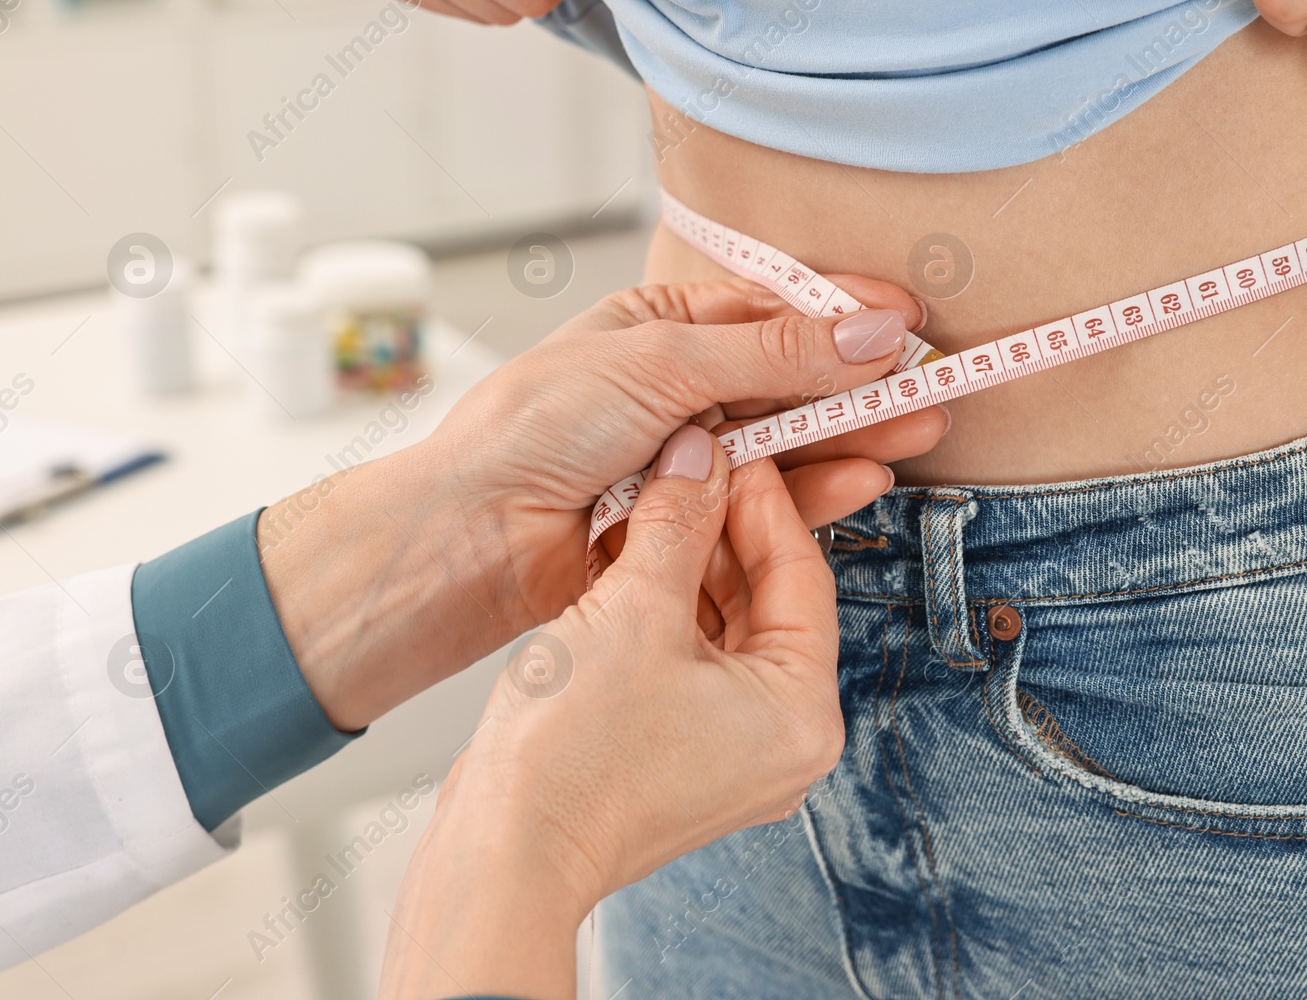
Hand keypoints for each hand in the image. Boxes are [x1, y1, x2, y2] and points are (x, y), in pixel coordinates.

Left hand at [259, 276, 941, 729]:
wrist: (473, 532)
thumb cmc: (534, 428)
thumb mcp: (664, 366)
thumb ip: (774, 355)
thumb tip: (868, 334)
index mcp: (660, 328)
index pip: (771, 310)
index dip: (841, 316)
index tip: (907, 322)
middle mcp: (677, 391)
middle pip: (790, 379)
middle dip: (861, 383)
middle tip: (933, 385)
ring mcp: (686, 460)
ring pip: (787, 443)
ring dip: (852, 436)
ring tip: (920, 430)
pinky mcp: (690, 521)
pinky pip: (767, 501)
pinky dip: (817, 489)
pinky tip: (864, 478)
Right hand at [380, 429, 843, 999]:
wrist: (503, 855)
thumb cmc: (573, 759)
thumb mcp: (634, 610)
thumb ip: (679, 522)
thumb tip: (701, 457)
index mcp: (802, 714)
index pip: (802, 577)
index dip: (761, 501)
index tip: (729, 451)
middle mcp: (782, 741)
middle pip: (767, 601)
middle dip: (719, 531)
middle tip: (685, 469)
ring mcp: (732, 753)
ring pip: (725, 627)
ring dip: (687, 565)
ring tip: (649, 504)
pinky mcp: (683, 754)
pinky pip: (691, 660)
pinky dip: (665, 610)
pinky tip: (627, 559)